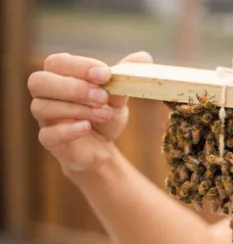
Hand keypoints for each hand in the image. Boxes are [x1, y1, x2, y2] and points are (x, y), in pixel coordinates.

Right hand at [27, 51, 152, 173]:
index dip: (79, 66)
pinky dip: (67, 130)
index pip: (57, 62)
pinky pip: (47, 134)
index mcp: (61, 76)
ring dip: (77, 109)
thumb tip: (144, 56)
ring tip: (105, 113)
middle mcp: (46, 95)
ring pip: (42, 107)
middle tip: (102, 96)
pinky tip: (86, 127)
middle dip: (73, 87)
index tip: (105, 75)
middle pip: (39, 81)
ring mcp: (45, 119)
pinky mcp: (50, 141)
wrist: (102, 148)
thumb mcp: (119, 95)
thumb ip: (125, 76)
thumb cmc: (104, 114)